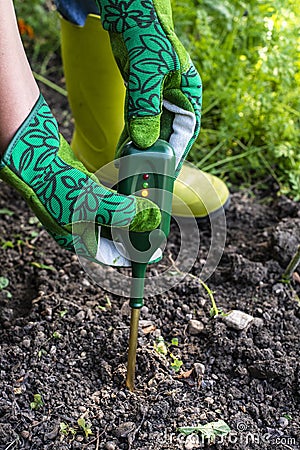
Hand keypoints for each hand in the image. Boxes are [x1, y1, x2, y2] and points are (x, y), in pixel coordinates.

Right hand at [0, 95, 160, 265]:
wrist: (32, 157)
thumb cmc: (55, 186)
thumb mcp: (92, 204)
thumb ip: (121, 213)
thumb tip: (148, 219)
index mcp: (78, 239)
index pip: (112, 255)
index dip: (134, 254)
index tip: (153, 251)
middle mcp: (79, 226)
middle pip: (114, 235)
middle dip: (135, 231)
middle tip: (154, 226)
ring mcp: (80, 208)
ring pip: (112, 215)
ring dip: (129, 212)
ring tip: (148, 208)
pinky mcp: (81, 190)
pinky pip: (106, 199)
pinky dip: (120, 197)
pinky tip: (131, 191)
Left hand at [95, 0, 201, 175]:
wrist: (129, 10)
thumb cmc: (144, 32)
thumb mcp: (146, 70)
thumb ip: (146, 106)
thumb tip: (144, 142)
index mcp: (188, 93)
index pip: (185, 132)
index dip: (175, 155)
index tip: (164, 176)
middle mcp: (177, 99)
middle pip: (168, 137)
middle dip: (155, 159)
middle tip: (143, 181)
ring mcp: (159, 100)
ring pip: (153, 133)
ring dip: (142, 153)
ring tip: (130, 173)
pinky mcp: (143, 98)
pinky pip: (139, 124)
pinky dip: (131, 139)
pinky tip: (122, 153)